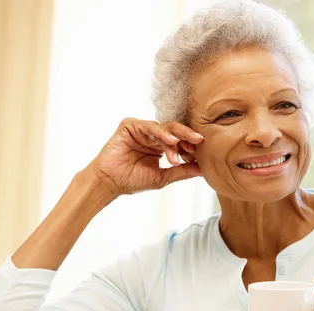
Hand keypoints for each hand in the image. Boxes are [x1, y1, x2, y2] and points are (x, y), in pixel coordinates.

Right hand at [87, 118, 203, 196]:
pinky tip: (170, 141)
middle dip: (188, 136)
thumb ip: (182, 171)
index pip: (181, 141)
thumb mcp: (163, 177)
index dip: (191, 146)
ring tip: (182, 148)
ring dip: (175, 138)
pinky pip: (149, 126)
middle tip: (200, 140)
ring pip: (164, 128)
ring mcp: (142, 129)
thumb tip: (204, 170)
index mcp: (161, 146)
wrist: (110, 182)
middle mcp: (153, 136)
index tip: (203, 153)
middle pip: (175, 131)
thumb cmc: (133, 181)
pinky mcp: (130, 125)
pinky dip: (161, 133)